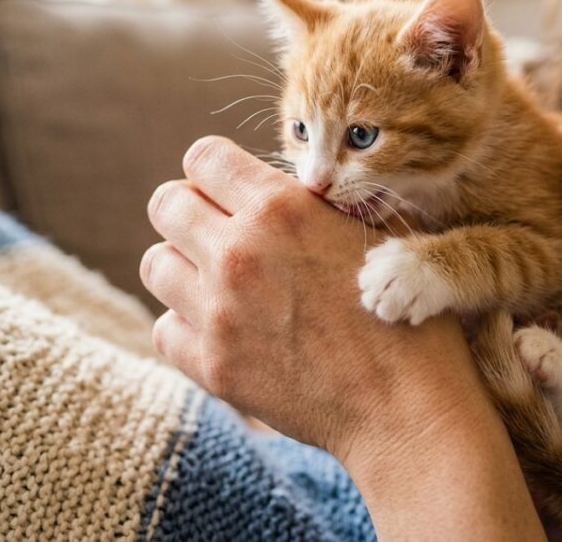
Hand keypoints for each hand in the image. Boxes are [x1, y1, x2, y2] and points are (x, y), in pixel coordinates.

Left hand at [141, 136, 488, 460]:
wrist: (405, 404)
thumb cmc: (400, 310)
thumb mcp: (374, 232)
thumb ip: (314, 202)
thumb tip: (269, 184)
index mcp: (280, 207)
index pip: (203, 157)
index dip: (215, 171)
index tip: (229, 191)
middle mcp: (238, 252)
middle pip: (166, 204)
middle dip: (189, 210)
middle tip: (218, 232)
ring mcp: (218, 312)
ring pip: (156, 264)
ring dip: (183, 266)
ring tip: (218, 281)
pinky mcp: (212, 365)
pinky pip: (164, 328)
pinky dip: (186, 325)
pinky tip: (224, 328)